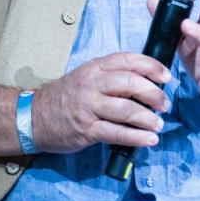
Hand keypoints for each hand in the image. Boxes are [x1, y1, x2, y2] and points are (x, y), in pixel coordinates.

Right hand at [32, 52, 170, 152]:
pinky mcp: (87, 130)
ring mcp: (88, 107)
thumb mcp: (86, 77)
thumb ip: (111, 77)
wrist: (33, 117)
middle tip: (165, 104)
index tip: (166, 76)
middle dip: (154, 94)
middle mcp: (91, 84)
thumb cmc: (65, 97)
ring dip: (149, 118)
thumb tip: (145, 84)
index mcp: (94, 68)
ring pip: (127, 110)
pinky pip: (117, 133)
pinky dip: (137, 137)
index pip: (128, 60)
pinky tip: (149, 140)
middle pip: (131, 84)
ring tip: (159, 124)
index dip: (151, 66)